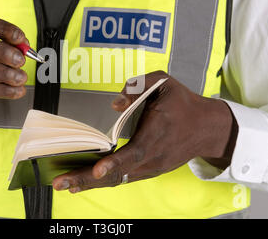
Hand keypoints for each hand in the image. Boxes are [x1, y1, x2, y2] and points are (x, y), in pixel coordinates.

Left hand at [52, 71, 237, 192]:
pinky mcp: (149, 171)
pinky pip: (123, 179)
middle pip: (119, 174)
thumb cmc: (183, 103)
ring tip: (64, 185)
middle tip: (60, 183)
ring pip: (118, 180)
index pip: (135, 152)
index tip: (97, 170)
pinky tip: (83, 182)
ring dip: (89, 184)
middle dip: (87, 179)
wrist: (207, 128)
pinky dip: (102, 182)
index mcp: (157, 134)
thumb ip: (139, 85)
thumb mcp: (165, 82)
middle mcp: (153, 157)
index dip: (115, 163)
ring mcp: (151, 168)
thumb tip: (115, 104)